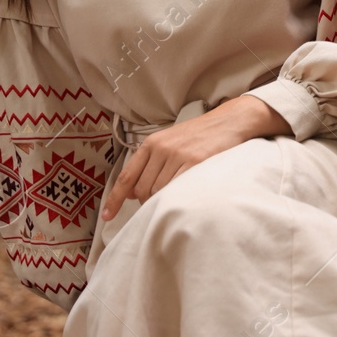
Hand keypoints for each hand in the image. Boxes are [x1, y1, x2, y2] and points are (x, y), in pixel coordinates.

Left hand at [100, 96, 288, 220]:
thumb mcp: (170, 142)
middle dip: (147, 201)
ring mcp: (178, 155)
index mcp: (152, 143)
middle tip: (161, 200)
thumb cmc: (201, 134)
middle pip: (142, 189)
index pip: (127, 176)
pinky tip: (184, 195)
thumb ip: (151, 163)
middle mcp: (162, 149)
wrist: (229, 121)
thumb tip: (131, 192)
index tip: (106, 215)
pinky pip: (178, 189)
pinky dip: (177, 197)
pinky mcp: (195, 163)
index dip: (114, 198)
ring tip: (178, 193)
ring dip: (164, 199)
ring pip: (159, 191)